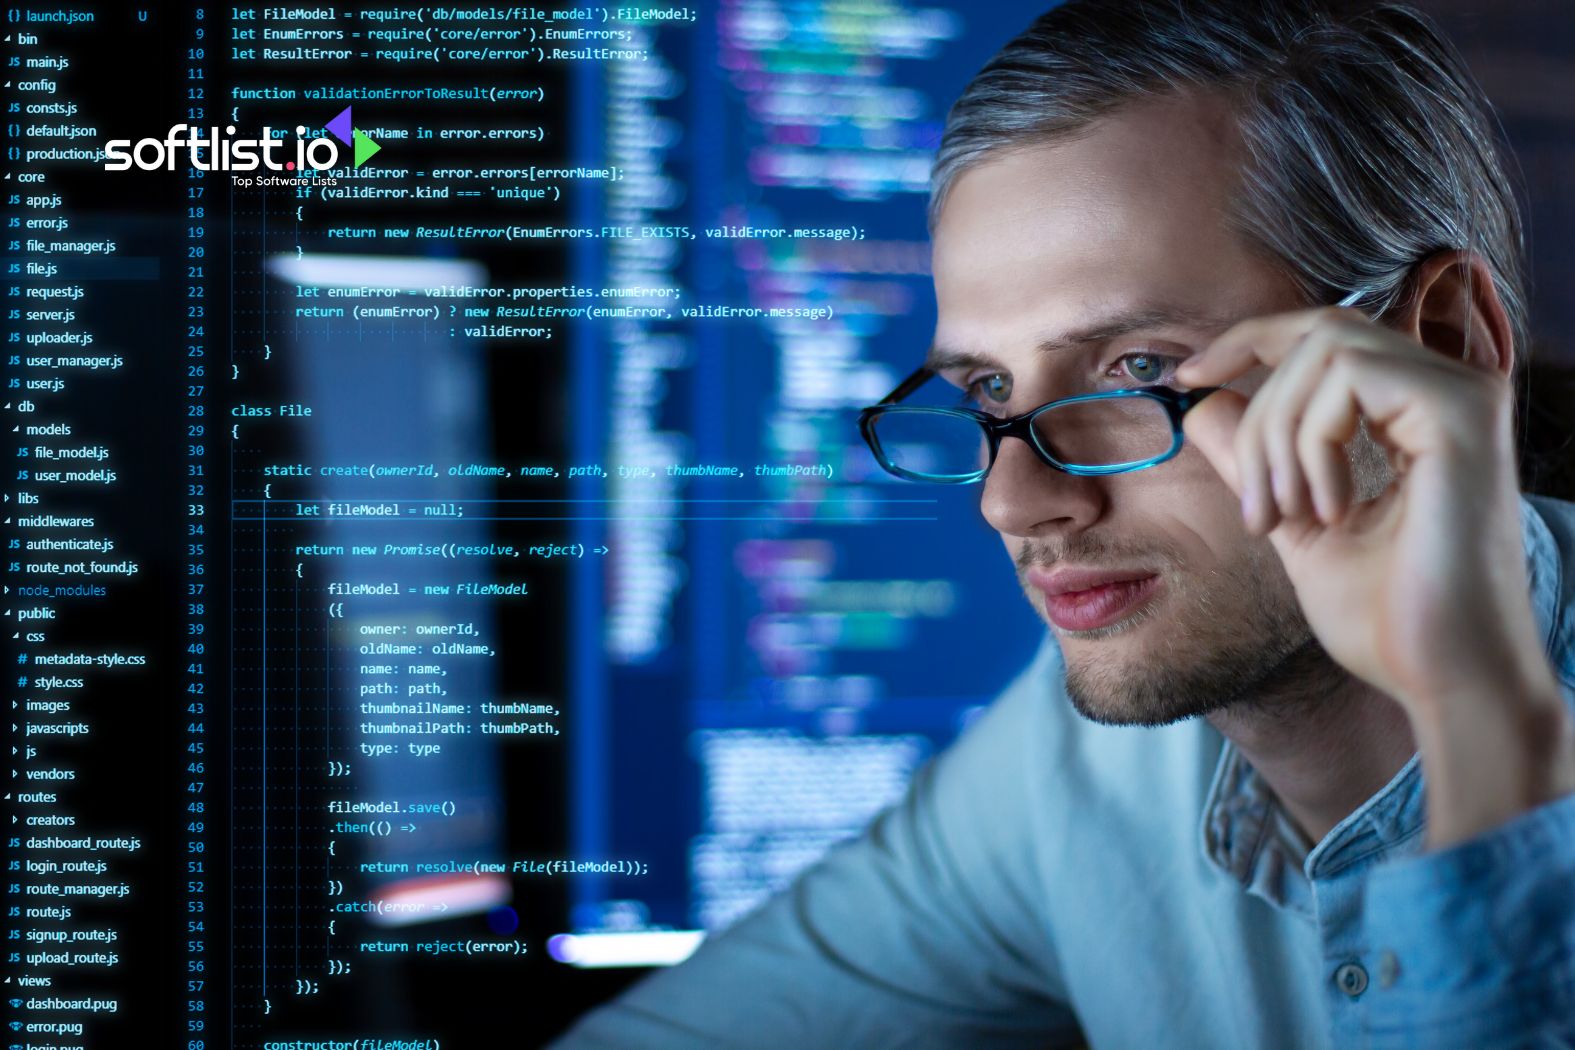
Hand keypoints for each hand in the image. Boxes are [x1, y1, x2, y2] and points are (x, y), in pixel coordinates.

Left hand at [1174, 306, 1572, 845]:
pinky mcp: (1461, 413)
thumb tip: (1199, 401)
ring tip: (1291, 516)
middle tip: (1256, 506)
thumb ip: (1253, 459)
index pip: (1322, 334)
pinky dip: (1313, 442)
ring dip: (1278, 434)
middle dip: (1258, 411)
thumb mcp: (1294, 519)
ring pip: (1325, 349)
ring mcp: (1462, 395)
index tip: (1186, 378)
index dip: (1246, 342)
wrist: (1443, 676)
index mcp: (1415, 411)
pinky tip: (1332, 512)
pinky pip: (1347, 379)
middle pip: (1316, 333)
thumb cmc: (1388, 615)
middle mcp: (1448, 389)